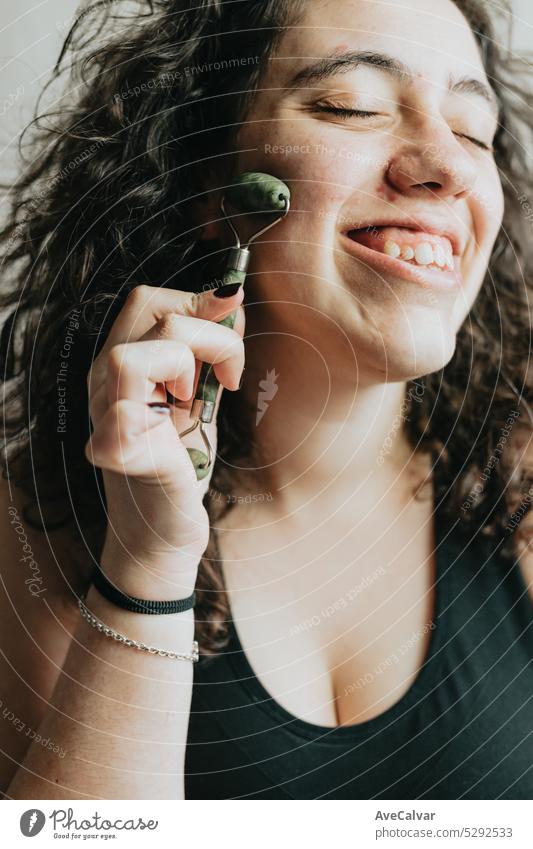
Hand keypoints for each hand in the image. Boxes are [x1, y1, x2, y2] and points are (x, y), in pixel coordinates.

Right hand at [84, 284, 244, 597]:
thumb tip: (231, 296)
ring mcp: (107, 416)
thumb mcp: (199, 394)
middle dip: (206, 327)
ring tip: (196, 401)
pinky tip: (183, 429)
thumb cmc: (182, 461)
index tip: (233, 336)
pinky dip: (167, 411)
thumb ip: (208, 350)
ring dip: (188, 366)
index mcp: (125, 364)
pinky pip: (127, 415)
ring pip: (134, 354)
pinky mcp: (119, 453)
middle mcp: (106, 382)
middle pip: (146, 307)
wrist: (166, 532)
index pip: (149, 300)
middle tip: (227, 372)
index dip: (198, 301)